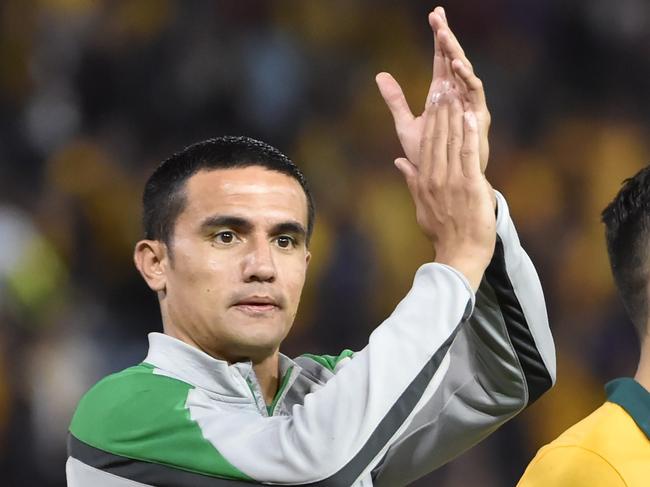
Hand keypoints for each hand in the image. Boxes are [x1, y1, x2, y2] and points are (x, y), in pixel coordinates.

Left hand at [376, 6, 490, 172]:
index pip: (440, 59)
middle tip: (437, 14)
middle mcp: (457, 95)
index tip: (434, 14)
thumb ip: (395, 99)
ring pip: (463, 71)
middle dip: (445, 36)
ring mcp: (468, 104)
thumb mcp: (406, 124)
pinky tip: (455, 65)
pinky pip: (474, 93)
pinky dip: (466, 78)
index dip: (437, 38)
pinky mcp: (478, 117)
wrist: (443, 181)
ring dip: (454, 52)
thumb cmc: (428, 155)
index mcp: (441, 94)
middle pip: (452, 58)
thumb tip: (380, 75)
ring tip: (443, 35)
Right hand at [394, 94, 495, 290]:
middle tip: (442, 84)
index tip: (433, 99)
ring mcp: (452, 181)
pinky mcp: (470, 186)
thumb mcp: (422, 207)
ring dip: (453, 115)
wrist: (458, 255)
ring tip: (455, 92)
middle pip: (436, 137)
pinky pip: (468, 155)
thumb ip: (412, 181)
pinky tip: (470, 116)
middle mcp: (435, 177)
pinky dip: (469, 134)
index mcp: (424, 180)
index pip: (426, 144)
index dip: (430, 119)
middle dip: (440, 110)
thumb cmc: (442, 233)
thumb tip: (399, 163)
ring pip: (451, 141)